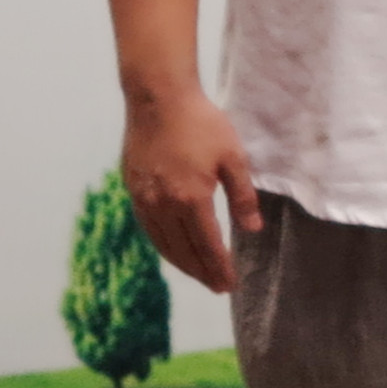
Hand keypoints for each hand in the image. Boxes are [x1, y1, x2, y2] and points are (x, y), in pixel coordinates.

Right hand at [121, 81, 258, 293]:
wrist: (158, 100)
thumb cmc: (202, 124)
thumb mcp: (233, 158)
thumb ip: (243, 196)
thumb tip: (253, 229)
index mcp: (191, 198)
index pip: (208, 245)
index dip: (220, 267)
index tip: (231, 284)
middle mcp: (164, 205)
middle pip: (184, 250)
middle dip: (203, 272)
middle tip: (218, 287)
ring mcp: (145, 199)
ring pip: (164, 243)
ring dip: (182, 264)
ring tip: (200, 276)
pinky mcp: (133, 190)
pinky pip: (149, 229)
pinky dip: (164, 246)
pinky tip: (173, 250)